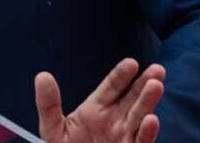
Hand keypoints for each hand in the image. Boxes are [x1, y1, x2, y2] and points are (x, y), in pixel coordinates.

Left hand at [34, 58, 164, 142]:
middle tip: (157, 70)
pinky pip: (140, 142)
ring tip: (156, 85)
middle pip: (132, 99)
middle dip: (144, 84)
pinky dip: (147, 132)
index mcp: (96, 109)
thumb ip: (48, 104)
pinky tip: (152, 119)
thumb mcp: (52, 129)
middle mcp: (114, 121)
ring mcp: (123, 137)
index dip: (121, 75)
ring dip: (149, 102)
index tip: (132, 63)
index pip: (112, 88)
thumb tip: (42, 76)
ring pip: (140, 117)